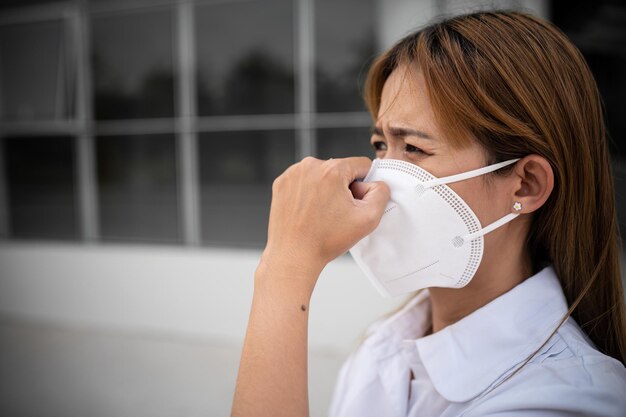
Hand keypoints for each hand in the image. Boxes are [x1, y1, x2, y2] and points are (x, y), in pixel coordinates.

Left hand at [261, 156, 389, 290]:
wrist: (294, 255)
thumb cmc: (326, 240)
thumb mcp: (368, 219)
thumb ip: (381, 193)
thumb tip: (376, 183)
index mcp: (332, 170)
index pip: (361, 165)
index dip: (363, 186)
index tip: (353, 204)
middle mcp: (310, 166)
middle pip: (340, 169)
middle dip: (343, 187)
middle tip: (336, 213)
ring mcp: (293, 174)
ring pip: (321, 174)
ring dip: (325, 189)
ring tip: (320, 214)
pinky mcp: (281, 183)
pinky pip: (304, 180)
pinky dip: (308, 192)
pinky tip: (308, 212)